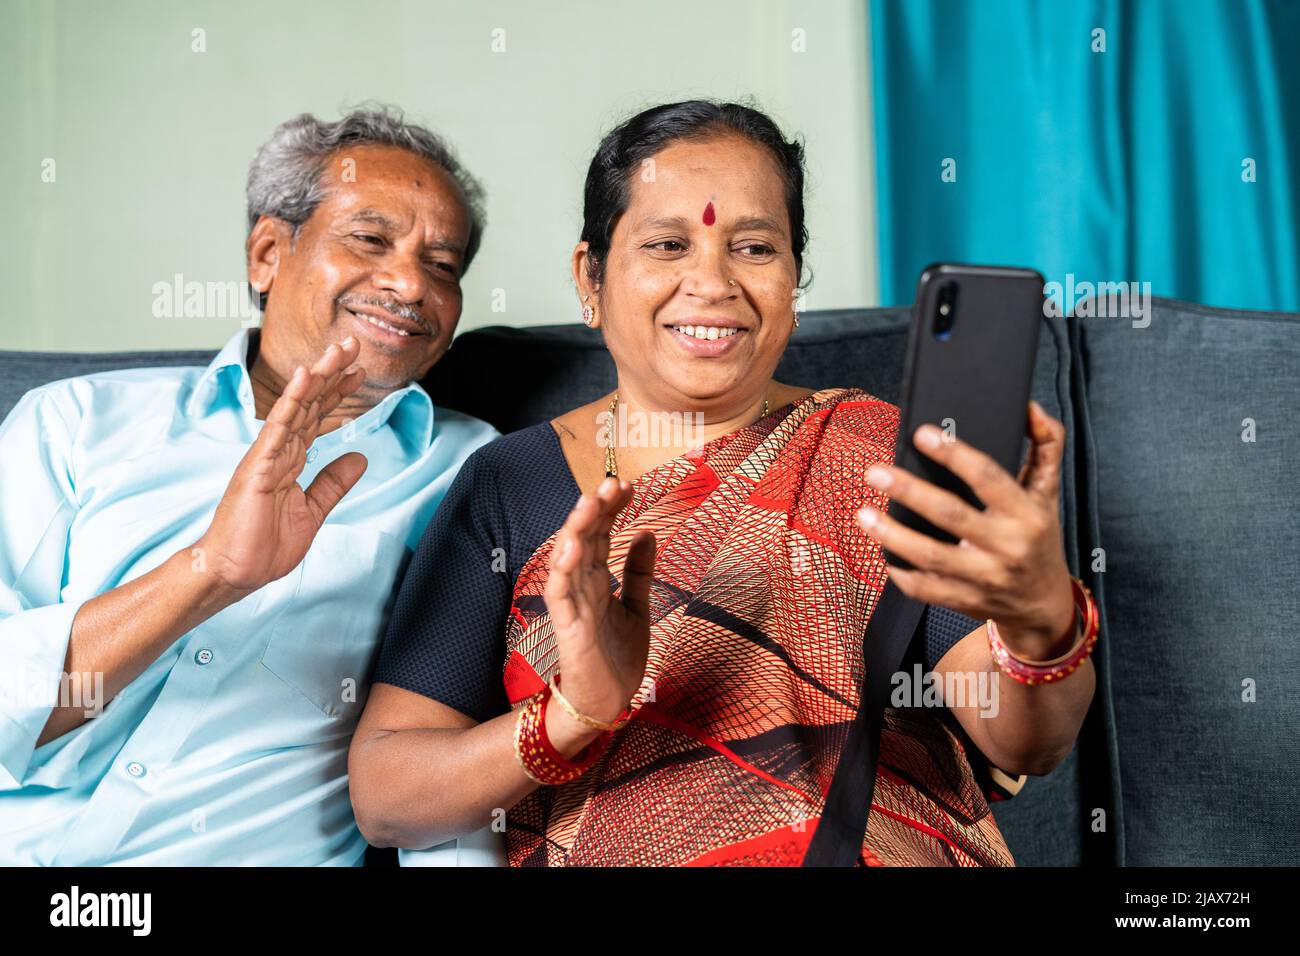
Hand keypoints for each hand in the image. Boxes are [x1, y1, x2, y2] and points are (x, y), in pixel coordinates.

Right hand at [195, 337, 368, 593]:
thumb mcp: (313, 511)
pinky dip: (292, 402)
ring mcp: (266, 457)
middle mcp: (277, 452)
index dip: (336, 394)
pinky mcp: (257, 468)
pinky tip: (305, 379)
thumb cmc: (263, 546)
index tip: (358, 372)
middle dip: (331, 374)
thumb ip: (333, 483)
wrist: (234, 573)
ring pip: (295, 409)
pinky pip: (277, 429)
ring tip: (336, 353)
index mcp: (289, 461)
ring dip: (316, 378)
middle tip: (352, 345)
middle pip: (308, 405)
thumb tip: (360, 457)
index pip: (316, 418)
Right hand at [544, 476, 653, 725]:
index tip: (627, 485)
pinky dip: (564, 569)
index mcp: (596, 580)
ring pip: (569, 559)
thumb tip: (646, 532)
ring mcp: (573, 605)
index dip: (611, 509)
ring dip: (577, 529)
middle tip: (612, 482)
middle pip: (584, 539)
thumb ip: (638, 572)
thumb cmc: (617, 656)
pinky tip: (571, 547)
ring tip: (589, 502)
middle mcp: (581, 587)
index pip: (600, 534)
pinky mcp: (569, 628)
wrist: (607, 703)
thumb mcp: (637, 606)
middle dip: (596, 510)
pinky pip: (561, 594)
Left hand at [855, 400, 1074, 659]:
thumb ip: (1046, 444)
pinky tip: (880, 552)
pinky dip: (899, 573)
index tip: (921, 434)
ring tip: (862, 514)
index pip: (987, 477)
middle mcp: (1007, 546)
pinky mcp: (965, 600)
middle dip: (909, 491)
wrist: (1044, 604)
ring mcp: (985, 578)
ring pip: (931, 556)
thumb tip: (1029, 406)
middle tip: (874, 472)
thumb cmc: (1040, 537)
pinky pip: (925, 589)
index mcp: (1027, 513)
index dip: (953, 453)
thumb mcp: (1048, 491)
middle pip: (950, 515)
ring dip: (892, 535)